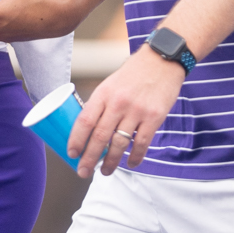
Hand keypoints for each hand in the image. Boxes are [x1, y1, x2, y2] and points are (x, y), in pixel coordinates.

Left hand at [69, 46, 183, 177]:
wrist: (162, 60)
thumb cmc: (133, 74)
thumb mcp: (110, 84)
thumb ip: (101, 105)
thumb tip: (87, 131)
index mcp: (103, 93)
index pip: (84, 121)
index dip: (76, 140)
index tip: (71, 154)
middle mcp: (118, 103)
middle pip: (100, 137)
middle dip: (89, 158)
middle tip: (83, 172)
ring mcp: (137, 111)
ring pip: (119, 144)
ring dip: (111, 161)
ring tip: (105, 171)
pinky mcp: (154, 117)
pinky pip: (142, 143)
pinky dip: (135, 157)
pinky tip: (130, 164)